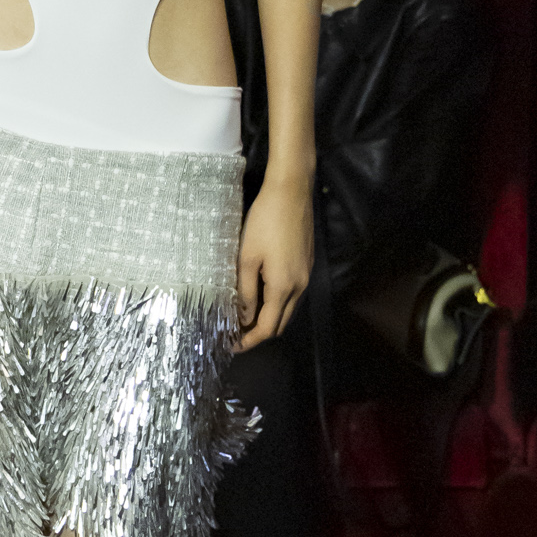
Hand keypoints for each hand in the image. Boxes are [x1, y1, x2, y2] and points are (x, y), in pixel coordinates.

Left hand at [236, 175, 313, 349]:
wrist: (291, 192)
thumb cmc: (265, 222)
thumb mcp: (247, 258)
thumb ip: (246, 292)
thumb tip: (242, 319)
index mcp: (284, 287)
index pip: (267, 328)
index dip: (249, 340)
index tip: (231, 344)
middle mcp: (299, 286)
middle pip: (280, 323)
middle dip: (258, 333)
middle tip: (234, 332)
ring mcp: (305, 275)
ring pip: (287, 309)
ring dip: (267, 317)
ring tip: (242, 315)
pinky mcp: (306, 264)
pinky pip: (291, 294)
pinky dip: (275, 302)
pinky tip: (258, 294)